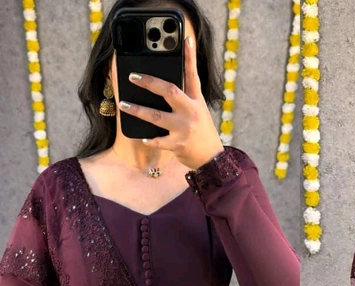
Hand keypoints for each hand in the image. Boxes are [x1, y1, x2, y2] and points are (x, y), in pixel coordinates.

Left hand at [119, 35, 224, 169]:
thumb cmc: (202, 133)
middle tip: (133, 76)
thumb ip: (185, 97)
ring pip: (156, 116)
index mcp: (196, 101)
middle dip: (149, 83)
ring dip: (137, 110)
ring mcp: (183, 128)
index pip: (193, 75)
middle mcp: (190, 112)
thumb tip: (163, 85)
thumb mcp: (199, 111)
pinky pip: (158, 141)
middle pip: (169, 91)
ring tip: (123, 104)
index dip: (190, 56)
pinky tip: (142, 137)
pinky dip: (149, 139)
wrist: (212, 159)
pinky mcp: (178, 144)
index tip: (186, 38)